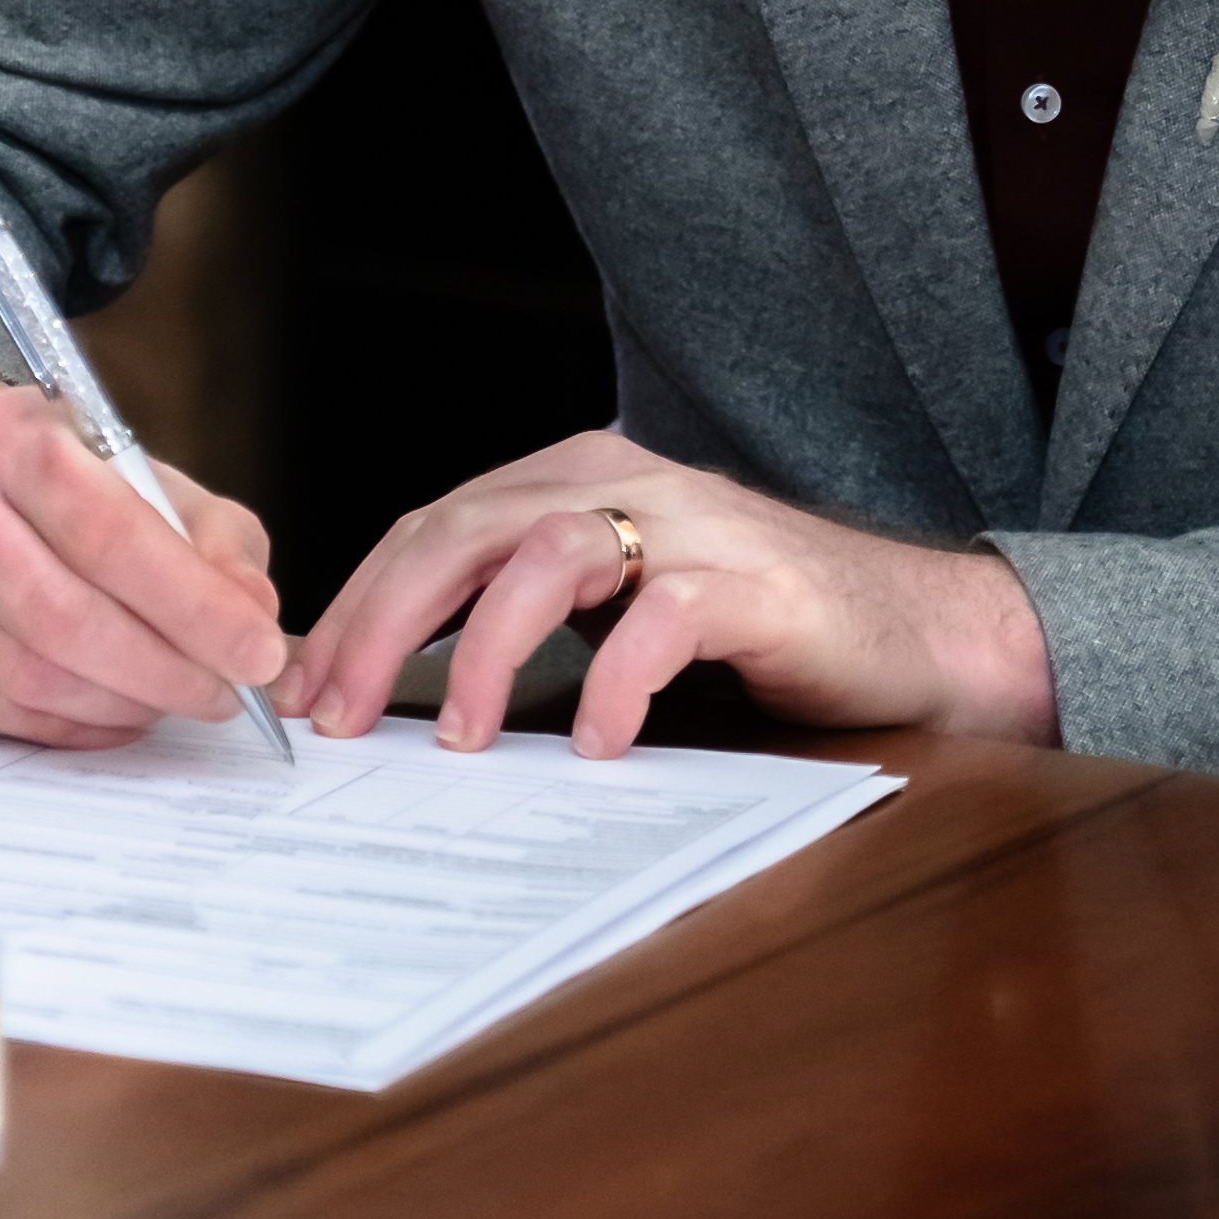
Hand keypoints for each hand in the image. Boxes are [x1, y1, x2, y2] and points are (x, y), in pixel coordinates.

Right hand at [0, 370, 289, 746]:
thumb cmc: (45, 479)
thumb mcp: (139, 473)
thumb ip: (213, 536)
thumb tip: (255, 614)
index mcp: (10, 440)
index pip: (109, 533)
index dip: (193, 605)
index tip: (259, 652)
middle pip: (66, 619)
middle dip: (167, 671)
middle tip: (228, 695)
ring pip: (34, 679)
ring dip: (127, 704)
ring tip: (178, 697)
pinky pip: (4, 717)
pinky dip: (79, 727)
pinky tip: (119, 710)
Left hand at [283, 430, 1057, 758]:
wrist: (918, 630)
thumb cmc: (758, 629)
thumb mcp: (620, 605)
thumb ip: (526, 617)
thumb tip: (391, 691)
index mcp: (579, 477)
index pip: (434, 525)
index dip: (357, 605)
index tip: (301, 689)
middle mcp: (625, 481)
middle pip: (465, 527)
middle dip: (382, 625)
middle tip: (334, 716)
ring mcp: (692, 526)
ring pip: (546, 554)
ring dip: (481, 649)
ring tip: (458, 741)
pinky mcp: (754, 583)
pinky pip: (663, 619)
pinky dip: (615, 680)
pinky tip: (593, 742)